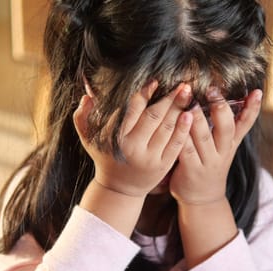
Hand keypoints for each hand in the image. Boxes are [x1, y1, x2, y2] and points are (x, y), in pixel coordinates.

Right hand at [73, 81, 193, 197]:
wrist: (119, 188)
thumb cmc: (105, 157)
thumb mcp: (88, 138)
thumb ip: (82, 117)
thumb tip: (87, 95)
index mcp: (115, 137)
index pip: (131, 110)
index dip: (144, 94)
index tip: (155, 81)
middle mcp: (132, 147)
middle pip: (153, 116)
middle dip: (168, 98)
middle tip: (182, 83)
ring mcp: (149, 157)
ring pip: (166, 128)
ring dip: (179, 108)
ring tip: (188, 92)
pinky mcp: (162, 166)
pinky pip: (175, 144)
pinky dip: (184, 129)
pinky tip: (190, 115)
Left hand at [169, 88, 262, 204]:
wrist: (202, 199)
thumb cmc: (210, 164)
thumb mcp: (225, 146)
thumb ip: (229, 124)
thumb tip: (238, 96)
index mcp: (231, 143)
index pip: (246, 123)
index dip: (253, 108)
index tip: (257, 91)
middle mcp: (222, 151)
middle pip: (226, 128)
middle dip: (220, 108)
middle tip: (212, 90)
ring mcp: (207, 161)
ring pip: (204, 138)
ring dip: (198, 120)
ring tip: (191, 103)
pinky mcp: (191, 169)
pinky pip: (186, 151)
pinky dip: (182, 137)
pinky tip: (176, 125)